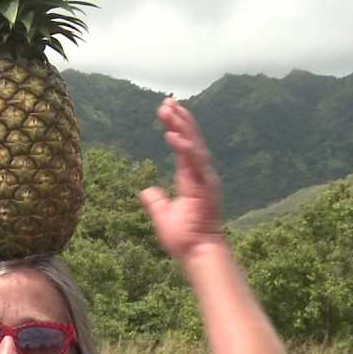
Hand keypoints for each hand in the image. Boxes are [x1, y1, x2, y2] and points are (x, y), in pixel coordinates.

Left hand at [138, 97, 225, 262]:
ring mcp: (205, 179)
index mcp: (190, 177)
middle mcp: (200, 174)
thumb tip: (145, 190)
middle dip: (179, 119)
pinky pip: (194, 162)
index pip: (183, 146)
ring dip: (181, 126)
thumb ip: (155, 201)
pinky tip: (172, 135)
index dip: (175, 127)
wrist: (197, 252)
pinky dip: (184, 147)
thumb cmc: (184, 237)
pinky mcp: (206, 186)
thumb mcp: (162, 215)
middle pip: (190, 139)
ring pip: (194, 145)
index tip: (166, 110)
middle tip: (167, 101)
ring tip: (169, 109)